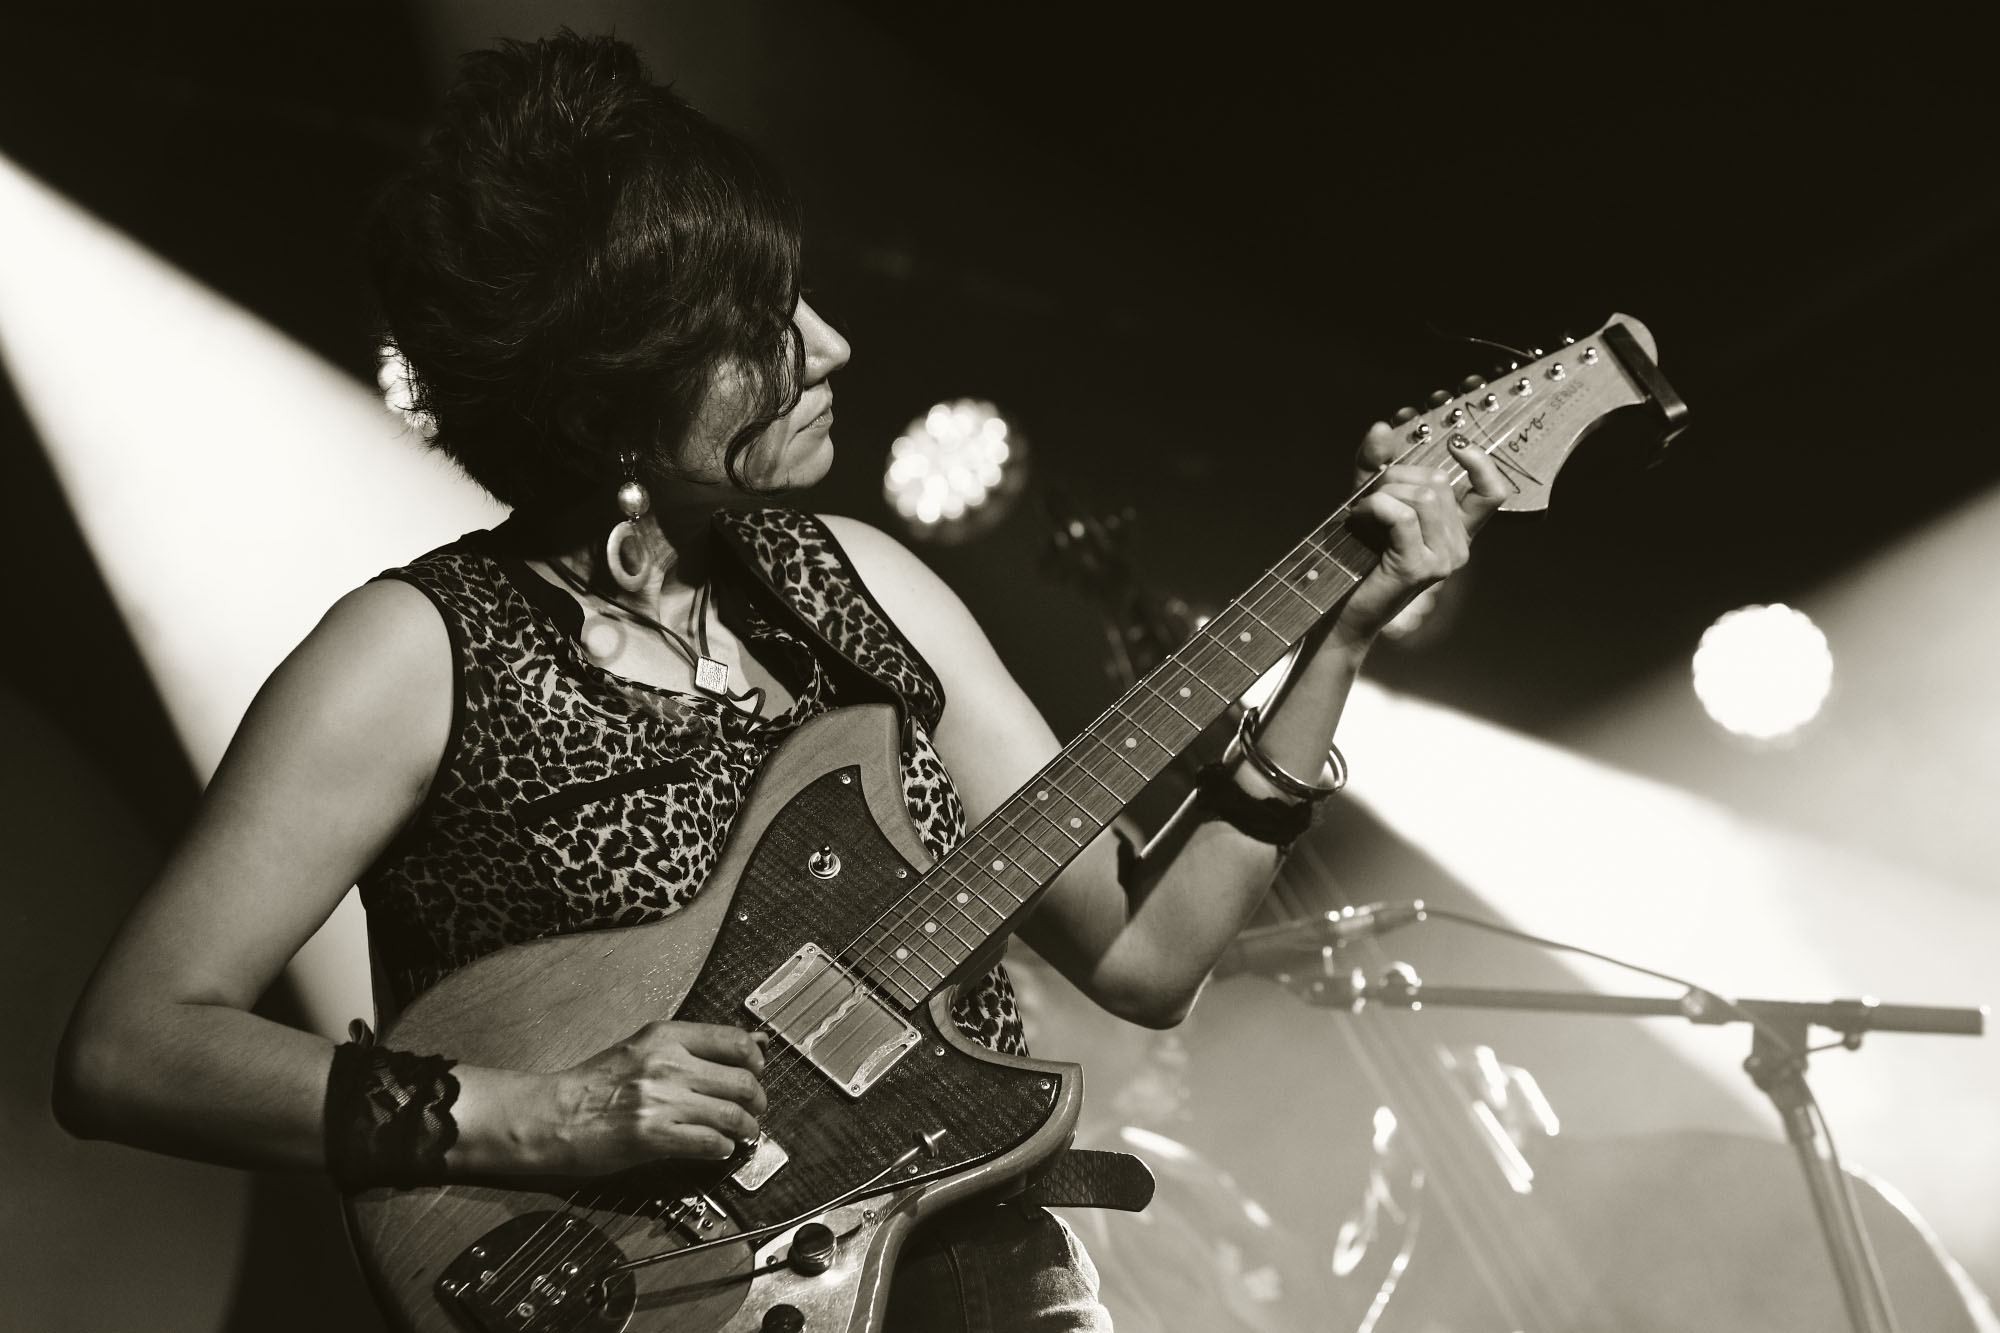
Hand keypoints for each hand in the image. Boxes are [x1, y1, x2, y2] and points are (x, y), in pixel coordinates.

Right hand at [535, 1020, 768, 1173]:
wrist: (553, 1114)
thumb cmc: (594, 1084)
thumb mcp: (642, 1049)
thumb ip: (689, 1047)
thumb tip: (746, 1045)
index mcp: (665, 1037)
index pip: (734, 1041)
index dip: (756, 1061)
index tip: (757, 1073)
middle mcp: (667, 1064)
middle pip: (742, 1081)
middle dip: (758, 1101)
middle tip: (755, 1110)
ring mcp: (661, 1100)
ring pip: (731, 1114)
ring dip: (746, 1128)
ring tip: (744, 1133)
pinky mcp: (653, 1136)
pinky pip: (709, 1142)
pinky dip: (723, 1148)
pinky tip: (719, 1148)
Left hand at [1331, 415, 1508, 645]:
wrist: (1342, 611)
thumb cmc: (1357, 558)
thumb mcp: (1369, 504)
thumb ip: (1375, 467)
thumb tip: (1381, 427)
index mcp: (1456, 533)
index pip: (1493, 495)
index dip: (1483, 464)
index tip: (1458, 443)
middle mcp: (1458, 548)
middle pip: (1439, 483)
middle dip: (1396, 477)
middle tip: (1367, 495)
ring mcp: (1443, 560)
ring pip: (1424, 496)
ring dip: (1383, 493)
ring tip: (1360, 510)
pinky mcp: (1419, 568)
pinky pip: (1402, 515)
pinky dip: (1375, 506)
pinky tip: (1357, 517)